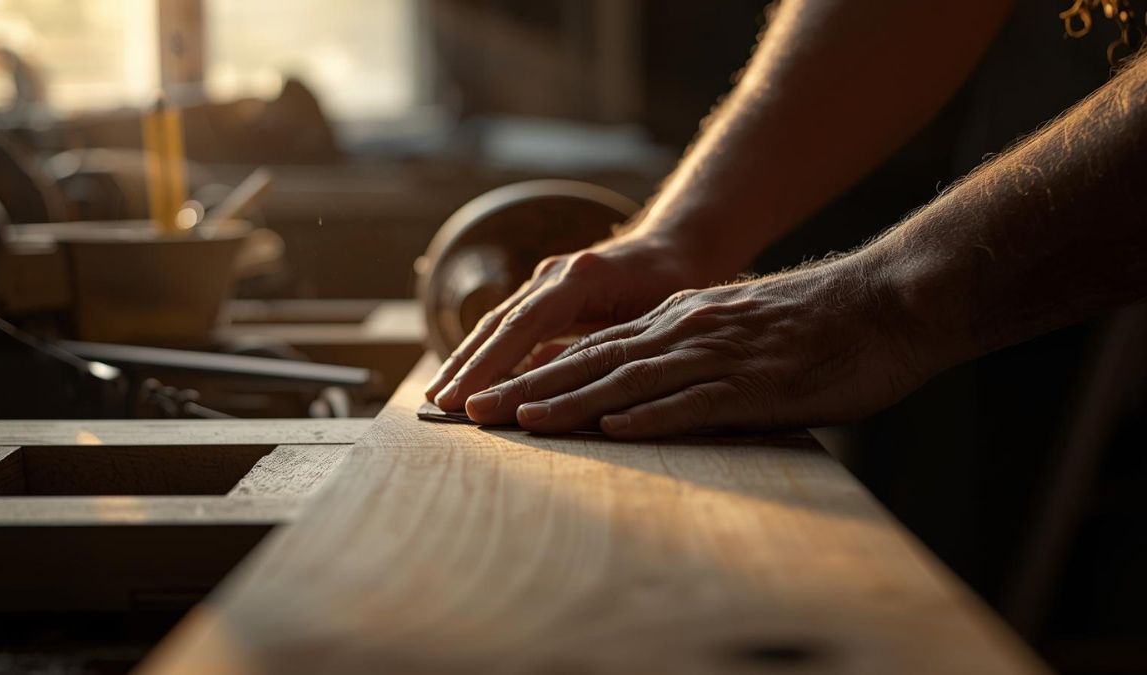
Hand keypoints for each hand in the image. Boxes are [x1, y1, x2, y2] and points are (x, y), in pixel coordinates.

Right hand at [425, 233, 712, 409]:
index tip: (465, 398)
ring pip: (496, 324)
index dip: (492, 363)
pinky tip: (467, 383)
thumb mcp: (653, 316)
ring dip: (466, 361)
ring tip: (437, 397)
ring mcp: (544, 283)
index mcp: (581, 277)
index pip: (525, 324)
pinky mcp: (543, 297)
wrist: (673, 246)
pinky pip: (508, 328)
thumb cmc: (672, 284)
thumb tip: (560, 386)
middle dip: (466, 365)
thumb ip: (610, 345)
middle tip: (436, 404)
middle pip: (499, 323)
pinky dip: (485, 355)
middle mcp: (554, 275)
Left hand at [462, 258, 930, 438]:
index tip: (488, 394)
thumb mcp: (737, 329)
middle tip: (474, 413)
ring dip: (569, 402)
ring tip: (519, 422)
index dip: (535, 372)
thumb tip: (650, 384)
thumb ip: (692, 351)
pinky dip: (648, 415)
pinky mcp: (755, 383)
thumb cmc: (814, 327)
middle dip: (527, 388)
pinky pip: (693, 401)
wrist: (884, 302)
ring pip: (627, 380)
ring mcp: (718, 356)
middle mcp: (685, 333)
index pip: (592, 349)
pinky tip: (611, 428)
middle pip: (591, 362)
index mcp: (679, 322)